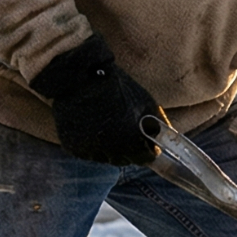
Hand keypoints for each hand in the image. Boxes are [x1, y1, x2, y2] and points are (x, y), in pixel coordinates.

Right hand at [29, 35, 164, 165]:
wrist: (79, 76)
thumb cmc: (116, 87)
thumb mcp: (146, 103)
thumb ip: (158, 125)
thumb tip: (164, 139)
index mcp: (131, 141)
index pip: (145, 159)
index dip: (147, 150)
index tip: (146, 142)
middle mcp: (109, 150)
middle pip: (124, 160)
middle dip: (128, 149)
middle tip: (124, 131)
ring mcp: (88, 149)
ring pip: (104, 158)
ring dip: (108, 148)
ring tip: (106, 125)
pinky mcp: (72, 146)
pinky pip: (86, 152)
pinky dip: (90, 144)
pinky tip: (90, 126)